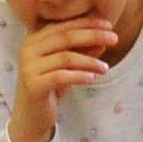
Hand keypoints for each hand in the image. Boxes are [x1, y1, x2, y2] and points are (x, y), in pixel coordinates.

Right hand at [8, 16, 118, 141]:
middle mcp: (28, 49)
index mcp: (34, 39)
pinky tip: (92, 78)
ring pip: (65, 57)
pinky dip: (79, 76)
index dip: (88, 24)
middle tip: (114, 39)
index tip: (109, 25)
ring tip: (105, 68)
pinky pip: (61, 76)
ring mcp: (28, 67)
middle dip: (93, 36)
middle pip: (65, 37)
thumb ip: (83, 52)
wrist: (30, 117)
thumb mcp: (69, 67)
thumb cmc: (50, 88)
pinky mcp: (33, 84)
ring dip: (90, 61)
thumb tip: (104, 41)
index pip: (64, 26)